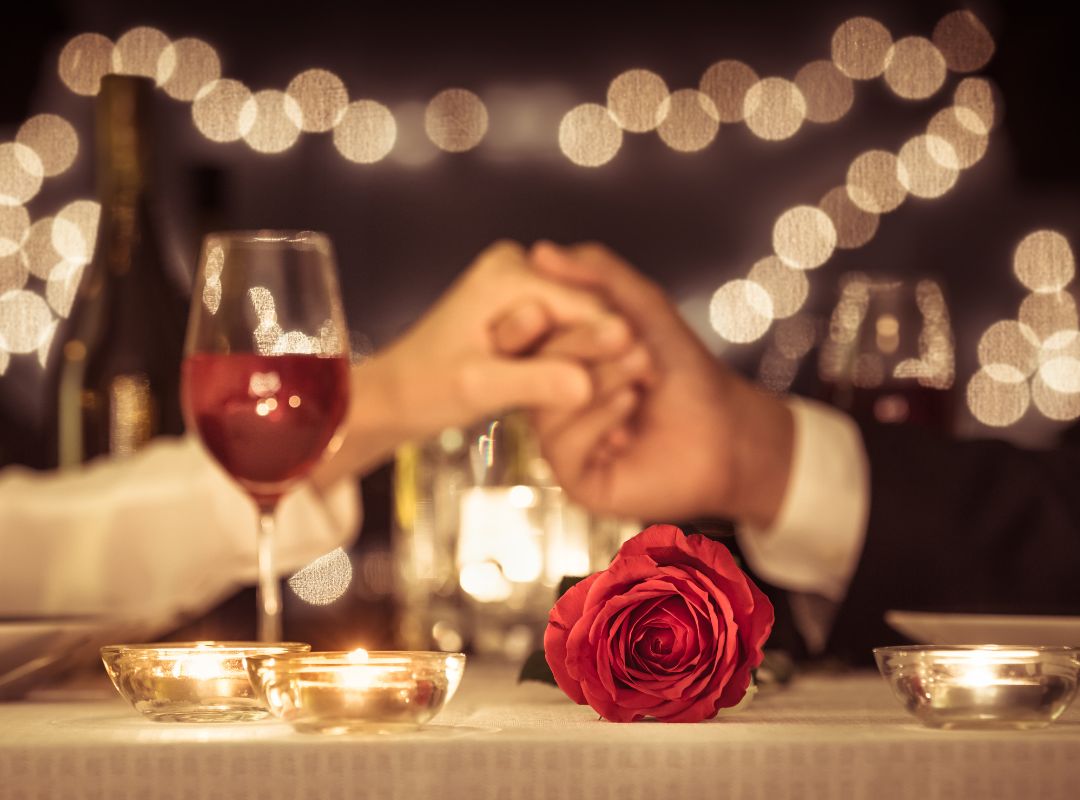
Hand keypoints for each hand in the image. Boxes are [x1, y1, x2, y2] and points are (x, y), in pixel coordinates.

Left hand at [311, 240, 634, 485]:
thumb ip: (536, 383)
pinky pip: (565, 332)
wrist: (395, 396)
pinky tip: (595, 390)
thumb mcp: (480, 388)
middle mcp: (517, 266)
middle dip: (606, 351)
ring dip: (594, 358)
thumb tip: (589, 387)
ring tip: (627, 393)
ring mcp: (520, 284)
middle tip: (643, 386)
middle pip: (586, 310)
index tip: (650, 375)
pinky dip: (576, 360)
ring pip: (580, 323)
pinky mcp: (522, 306)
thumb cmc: (425, 390)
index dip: (615, 342)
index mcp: (507, 273)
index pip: (584, 305)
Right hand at [525, 241, 793, 526]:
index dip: (547, 315)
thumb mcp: (642, 308)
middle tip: (630, 337)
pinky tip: (631, 404)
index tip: (589, 305)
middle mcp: (551, 401)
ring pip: (547, 404)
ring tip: (643, 369)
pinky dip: (598, 417)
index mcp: (556, 362)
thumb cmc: (685, 372)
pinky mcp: (577, 478)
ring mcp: (561, 441)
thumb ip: (597, 275)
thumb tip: (540, 251)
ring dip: (600, 377)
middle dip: (585, 343)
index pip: (524, 333)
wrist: (728, 428)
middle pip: (533, 366)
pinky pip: (562, 446)